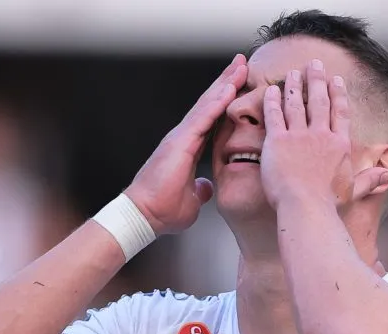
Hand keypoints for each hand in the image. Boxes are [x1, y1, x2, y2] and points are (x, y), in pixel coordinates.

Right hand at [125, 54, 247, 234]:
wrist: (145, 216)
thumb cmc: (163, 210)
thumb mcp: (191, 199)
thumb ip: (199, 190)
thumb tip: (206, 188)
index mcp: (188, 148)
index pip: (212, 118)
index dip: (225, 100)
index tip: (239, 84)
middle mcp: (184, 137)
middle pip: (209, 104)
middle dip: (226, 82)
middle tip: (242, 62)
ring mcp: (180, 137)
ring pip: (207, 105)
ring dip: (225, 84)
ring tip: (240, 66)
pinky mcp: (179, 142)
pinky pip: (202, 118)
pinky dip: (217, 102)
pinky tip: (229, 88)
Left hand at [259, 60, 387, 211]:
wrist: (306, 208)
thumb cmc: (329, 203)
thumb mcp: (354, 189)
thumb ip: (370, 179)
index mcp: (340, 144)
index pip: (340, 112)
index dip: (338, 94)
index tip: (337, 79)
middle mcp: (321, 135)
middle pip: (320, 101)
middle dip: (317, 80)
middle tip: (314, 63)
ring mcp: (299, 136)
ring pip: (297, 104)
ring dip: (295, 86)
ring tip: (293, 73)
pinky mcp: (278, 141)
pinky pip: (274, 115)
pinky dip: (272, 101)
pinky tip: (271, 90)